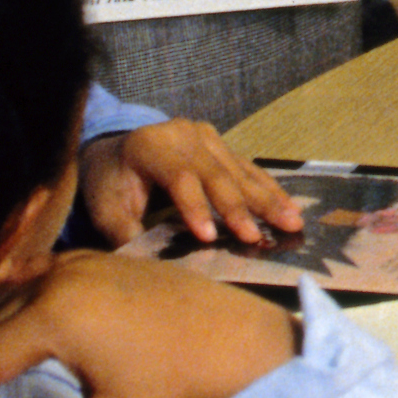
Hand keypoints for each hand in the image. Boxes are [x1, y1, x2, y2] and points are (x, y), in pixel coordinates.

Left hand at [76, 119, 304, 247]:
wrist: (115, 151)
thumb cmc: (110, 183)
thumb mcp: (106, 210)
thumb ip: (126, 233)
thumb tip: (152, 263)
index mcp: (150, 146)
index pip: (179, 177)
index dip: (196, 207)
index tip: (209, 239)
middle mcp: (182, 135)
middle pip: (216, 173)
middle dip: (241, 208)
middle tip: (259, 236)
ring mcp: (205, 136)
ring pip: (240, 170)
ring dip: (267, 199)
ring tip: (292, 222)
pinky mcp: (220, 144)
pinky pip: (248, 168)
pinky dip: (269, 190)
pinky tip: (291, 206)